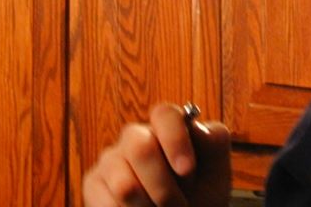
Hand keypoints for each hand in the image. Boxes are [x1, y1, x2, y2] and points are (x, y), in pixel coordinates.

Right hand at [82, 103, 231, 206]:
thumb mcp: (216, 172)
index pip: (164, 114)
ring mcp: (111, 159)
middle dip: (163, 187)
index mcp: (166, 126)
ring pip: (124, 184)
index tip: (187, 170)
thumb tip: (199, 128)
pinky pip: (107, 203)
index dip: (175, 140)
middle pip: (140, 148)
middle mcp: (135, 136)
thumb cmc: (201, 195)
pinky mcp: (94, 183)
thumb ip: (213, 144)